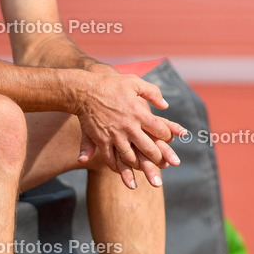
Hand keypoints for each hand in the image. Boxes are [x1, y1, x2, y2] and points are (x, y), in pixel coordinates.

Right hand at [75, 73, 186, 188]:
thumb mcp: (134, 82)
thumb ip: (152, 92)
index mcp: (139, 112)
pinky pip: (110, 158)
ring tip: (143, 171)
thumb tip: (165, 106)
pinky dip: (116, 167)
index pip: (160, 129)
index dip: (167, 136)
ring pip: (130, 157)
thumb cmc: (110, 85)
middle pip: (148, 148)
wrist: (84, 90)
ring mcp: (114, 135)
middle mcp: (128, 126)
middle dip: (158, 159)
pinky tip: (121, 171)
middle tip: (163, 165)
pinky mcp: (101, 140)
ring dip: (138, 167)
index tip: (169, 139)